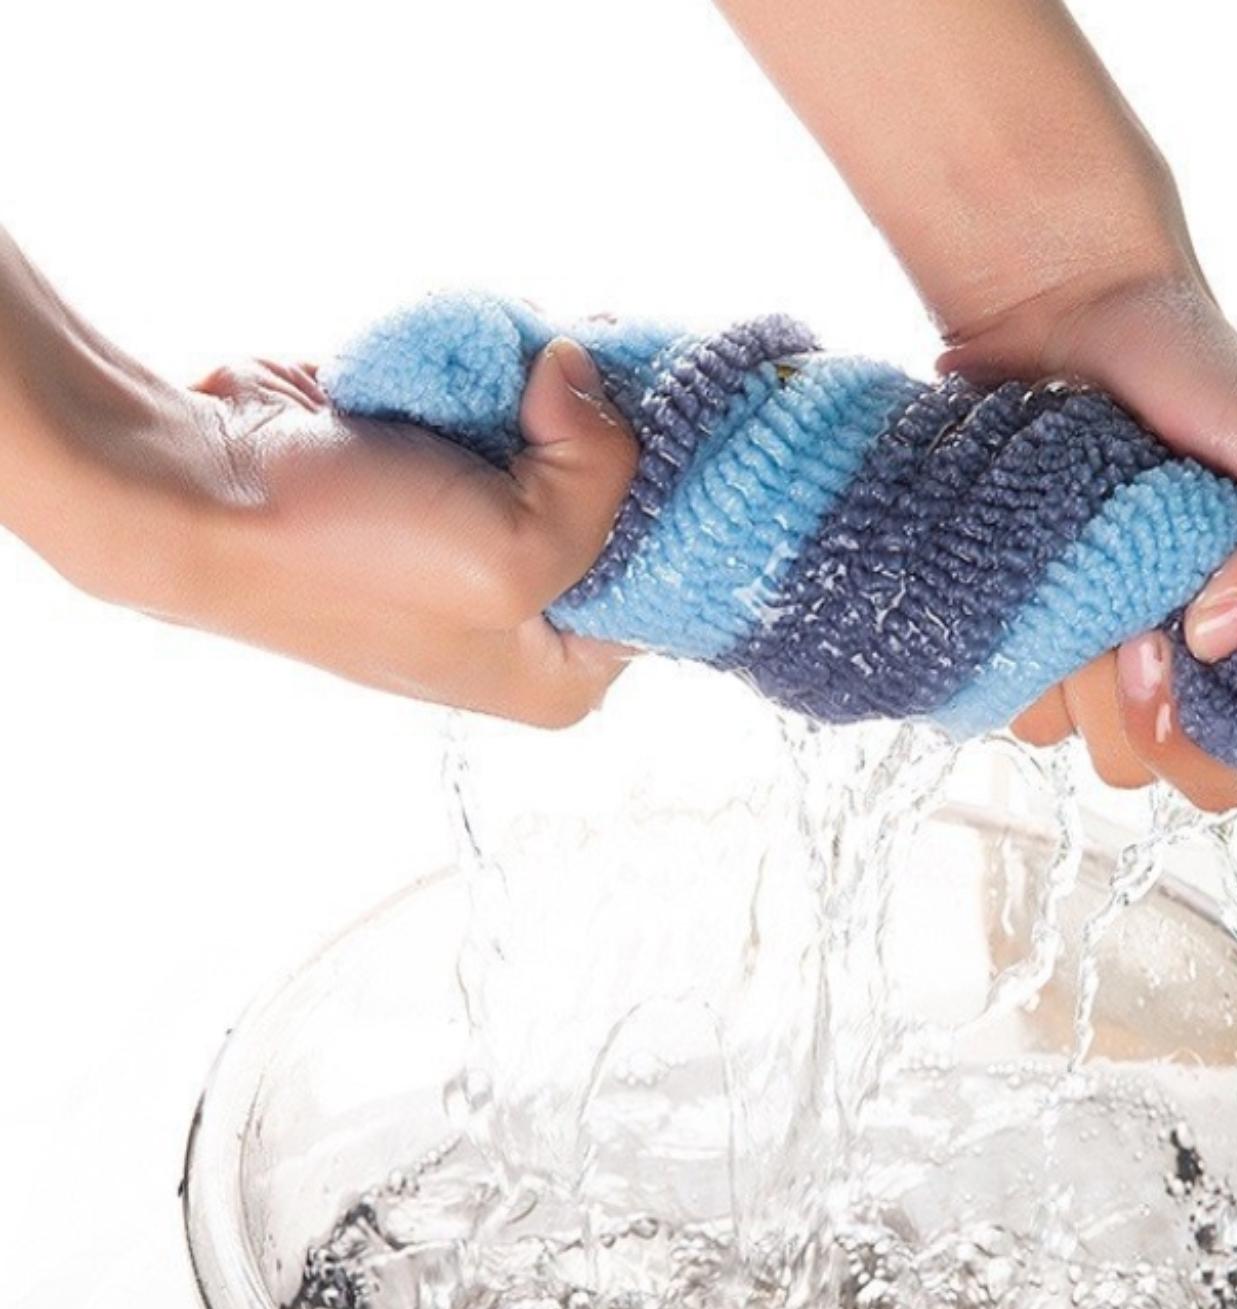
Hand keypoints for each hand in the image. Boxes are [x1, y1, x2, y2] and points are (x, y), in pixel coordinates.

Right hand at [182, 338, 636, 725]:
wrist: (196, 490)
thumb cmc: (349, 555)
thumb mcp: (517, 549)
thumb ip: (600, 472)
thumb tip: (585, 372)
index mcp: (557, 674)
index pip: (670, 583)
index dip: (678, 500)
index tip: (682, 422)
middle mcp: (525, 617)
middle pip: (623, 508)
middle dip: (620, 433)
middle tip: (622, 363)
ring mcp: (478, 540)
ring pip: (567, 448)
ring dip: (561, 392)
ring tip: (552, 353)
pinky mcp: (435, 473)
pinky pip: (507, 412)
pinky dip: (507, 373)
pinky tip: (506, 349)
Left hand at [941, 271, 1236, 810]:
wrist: (1066, 319)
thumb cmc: (1192, 379)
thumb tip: (1227, 640)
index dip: (1220, 736)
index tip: (1184, 643)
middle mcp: (1189, 670)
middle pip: (1160, 775)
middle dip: (1139, 712)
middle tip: (1124, 615)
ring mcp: (1102, 662)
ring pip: (1080, 744)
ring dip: (1073, 676)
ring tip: (1074, 574)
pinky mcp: (1027, 647)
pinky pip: (1011, 706)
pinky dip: (1014, 655)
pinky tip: (1027, 578)